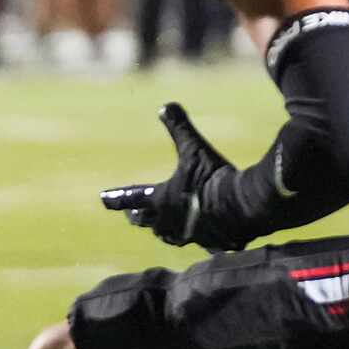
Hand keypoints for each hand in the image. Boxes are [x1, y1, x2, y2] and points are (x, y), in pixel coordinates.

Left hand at [99, 102, 238, 249]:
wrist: (244, 206)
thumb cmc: (214, 177)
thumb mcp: (195, 148)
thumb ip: (179, 128)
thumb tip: (166, 105)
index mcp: (162, 199)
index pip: (133, 197)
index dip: (117, 197)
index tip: (103, 199)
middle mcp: (171, 220)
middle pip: (147, 221)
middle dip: (138, 217)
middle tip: (132, 215)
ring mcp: (191, 234)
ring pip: (170, 236)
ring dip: (163, 231)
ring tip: (161, 229)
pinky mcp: (213, 242)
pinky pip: (203, 243)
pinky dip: (203, 240)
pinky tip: (206, 239)